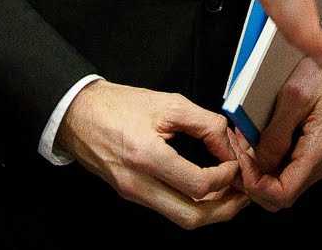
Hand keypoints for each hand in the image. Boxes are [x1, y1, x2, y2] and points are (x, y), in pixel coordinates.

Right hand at [58, 81, 248, 228]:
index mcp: (146, 156)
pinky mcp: (131, 194)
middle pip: (191, 217)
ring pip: (181, 219)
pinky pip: (168, 209)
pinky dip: (192, 204)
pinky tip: (205, 189)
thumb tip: (228, 146)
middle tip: (243, 193)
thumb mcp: (168, 103)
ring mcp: (133, 193)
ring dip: (211, 211)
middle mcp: (138, 183)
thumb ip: (205, 124)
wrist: (77, 114)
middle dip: (225, 209)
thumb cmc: (117, 105)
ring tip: (229, 193)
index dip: (225, 177)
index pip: (198, 185)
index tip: (234, 163)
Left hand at [228, 50, 321, 210]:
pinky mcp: (312, 154)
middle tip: (236, 154)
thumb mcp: (294, 96)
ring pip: (281, 185)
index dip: (255, 184)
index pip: (283, 194)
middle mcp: (321, 164)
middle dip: (252, 180)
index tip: (242, 160)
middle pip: (280, 196)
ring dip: (257, 171)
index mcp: (319, 151)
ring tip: (242, 144)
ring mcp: (318, 161)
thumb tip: (259, 162)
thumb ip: (276, 133)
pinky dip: (266, 162)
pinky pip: (286, 170)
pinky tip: (255, 142)